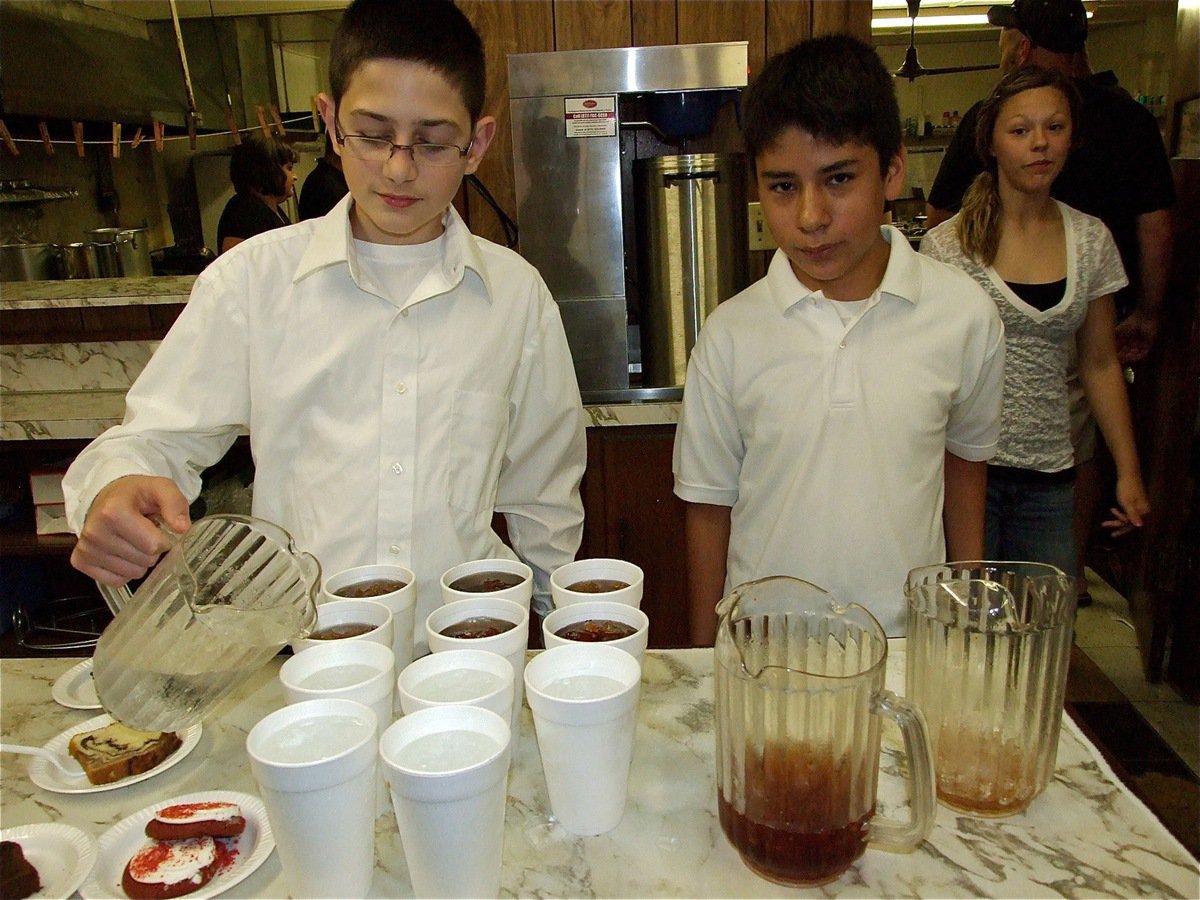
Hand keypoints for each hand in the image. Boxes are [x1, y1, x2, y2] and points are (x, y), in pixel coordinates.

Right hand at [71, 476, 190, 585]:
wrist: (106, 497)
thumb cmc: (135, 495)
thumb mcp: (160, 487)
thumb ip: (175, 503)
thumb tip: (182, 529)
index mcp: (113, 512)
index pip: (154, 545)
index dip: (163, 538)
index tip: (156, 526)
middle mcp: (95, 532)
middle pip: (145, 561)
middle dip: (152, 549)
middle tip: (143, 532)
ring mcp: (86, 549)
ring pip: (133, 574)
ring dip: (139, 561)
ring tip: (131, 540)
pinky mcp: (80, 562)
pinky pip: (117, 581)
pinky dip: (124, 571)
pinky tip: (120, 552)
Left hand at [1101, 475, 1150, 537]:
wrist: (1128, 475)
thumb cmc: (1127, 489)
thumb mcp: (1127, 503)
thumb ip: (1132, 515)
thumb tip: (1139, 526)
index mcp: (1144, 512)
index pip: (1132, 525)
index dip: (1121, 528)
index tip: (1109, 529)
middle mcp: (1144, 511)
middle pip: (1130, 522)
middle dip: (1118, 526)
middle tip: (1107, 529)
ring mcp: (1141, 507)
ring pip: (1129, 517)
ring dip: (1118, 519)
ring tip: (1106, 522)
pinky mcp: (1137, 503)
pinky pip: (1129, 512)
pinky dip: (1120, 513)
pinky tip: (1113, 510)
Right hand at [1115, 308, 1157, 364]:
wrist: (1143, 318)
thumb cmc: (1129, 323)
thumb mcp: (1117, 332)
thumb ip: (1111, 341)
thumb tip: (1104, 350)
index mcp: (1123, 341)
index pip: (1118, 352)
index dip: (1116, 355)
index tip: (1114, 356)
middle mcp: (1130, 345)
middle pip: (1126, 356)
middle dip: (1123, 358)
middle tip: (1121, 356)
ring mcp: (1139, 345)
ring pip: (1134, 356)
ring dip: (1130, 357)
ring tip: (1128, 354)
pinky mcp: (1147, 345)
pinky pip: (1143, 354)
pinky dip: (1138, 355)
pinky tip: (1134, 352)